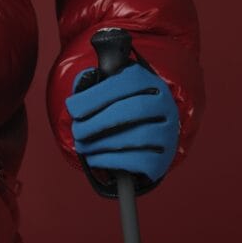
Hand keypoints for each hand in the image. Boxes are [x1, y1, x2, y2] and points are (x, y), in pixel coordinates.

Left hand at [65, 62, 179, 182]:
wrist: (142, 141)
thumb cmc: (119, 111)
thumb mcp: (110, 92)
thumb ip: (94, 81)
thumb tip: (83, 81)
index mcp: (151, 83)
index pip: (126, 83)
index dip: (97, 96)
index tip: (73, 108)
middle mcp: (166, 106)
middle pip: (132, 110)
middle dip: (98, 122)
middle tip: (76, 131)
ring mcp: (168, 134)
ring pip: (137, 137)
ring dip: (102, 143)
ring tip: (82, 146)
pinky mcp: (164, 159)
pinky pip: (138, 161)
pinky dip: (111, 161)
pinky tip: (94, 159)